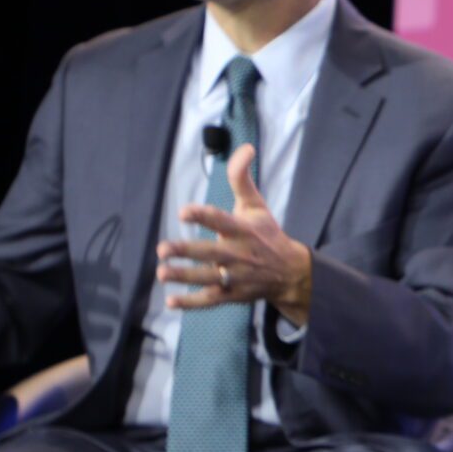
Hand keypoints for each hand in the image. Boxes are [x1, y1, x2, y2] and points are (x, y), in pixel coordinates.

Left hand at [157, 144, 313, 320]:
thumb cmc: (267, 235)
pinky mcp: (232, 295)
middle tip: (163, 249)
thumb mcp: (257, 205)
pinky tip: (171, 302)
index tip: (184, 212)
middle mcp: (238, 254)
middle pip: (210, 253)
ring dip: (184, 277)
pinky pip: (210, 300)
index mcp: (243, 230)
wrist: (290, 273)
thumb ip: (242, 178)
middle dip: (186, 252)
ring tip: (162, 273)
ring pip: (206, 278)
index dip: (203, 216)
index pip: (221, 221)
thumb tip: (245, 147)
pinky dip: (191, 304)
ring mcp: (234, 277)